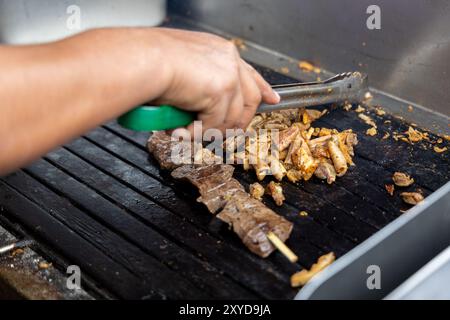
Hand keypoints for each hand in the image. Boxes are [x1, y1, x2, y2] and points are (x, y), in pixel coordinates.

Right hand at [150, 28, 279, 133]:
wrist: (143, 59)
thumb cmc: (151, 61)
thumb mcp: (182, 68)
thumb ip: (198, 84)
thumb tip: (197, 109)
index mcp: (221, 52)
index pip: (250, 74)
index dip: (262, 89)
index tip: (271, 99)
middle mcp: (229, 61)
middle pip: (250, 100)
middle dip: (238, 123)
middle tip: (222, 136)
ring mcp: (228, 76)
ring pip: (232, 118)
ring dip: (210, 131)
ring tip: (190, 132)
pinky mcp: (222, 92)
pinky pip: (216, 124)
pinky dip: (198, 133)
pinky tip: (183, 131)